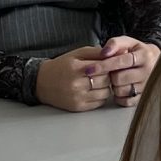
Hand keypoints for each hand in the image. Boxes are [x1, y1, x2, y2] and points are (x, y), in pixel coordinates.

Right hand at [32, 42, 150, 110]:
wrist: (42, 82)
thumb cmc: (62, 65)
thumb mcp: (78, 53)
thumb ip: (97, 52)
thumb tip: (118, 52)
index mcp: (77, 68)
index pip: (104, 67)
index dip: (112, 65)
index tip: (116, 63)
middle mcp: (76, 84)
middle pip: (106, 81)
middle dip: (109, 76)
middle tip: (107, 72)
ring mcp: (77, 97)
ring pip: (105, 93)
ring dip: (106, 87)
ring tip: (100, 81)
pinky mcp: (78, 107)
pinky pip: (99, 103)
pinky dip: (100, 96)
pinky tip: (94, 90)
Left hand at [100, 35, 160, 103]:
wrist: (156, 61)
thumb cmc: (136, 51)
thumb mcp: (128, 42)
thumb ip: (115, 44)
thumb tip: (104, 53)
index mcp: (144, 56)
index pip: (121, 61)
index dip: (104, 65)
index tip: (90, 69)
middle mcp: (148, 72)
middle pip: (119, 79)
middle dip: (110, 76)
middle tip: (111, 72)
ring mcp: (147, 86)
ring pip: (121, 91)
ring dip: (114, 86)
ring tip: (117, 79)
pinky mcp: (144, 97)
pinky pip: (126, 101)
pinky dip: (119, 96)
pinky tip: (120, 88)